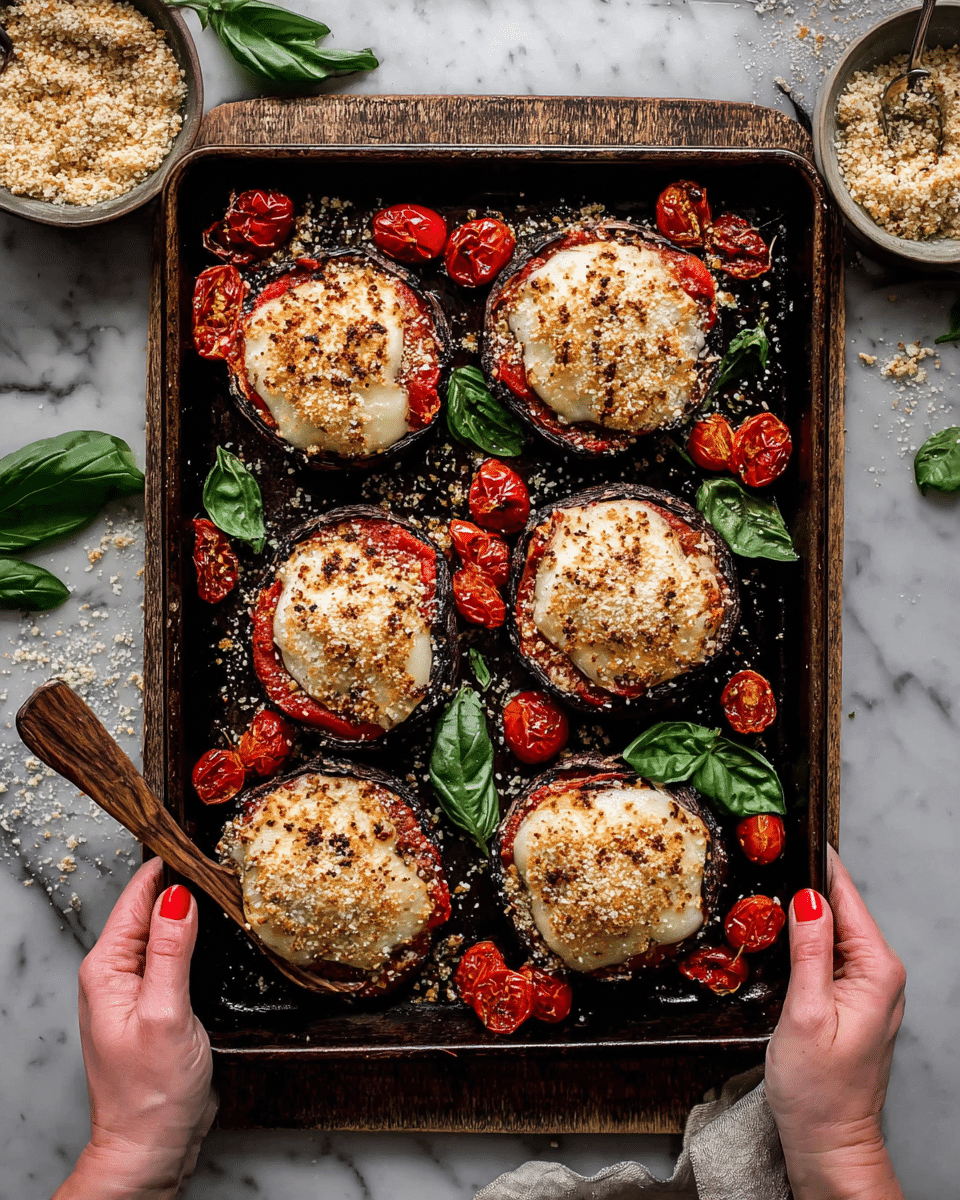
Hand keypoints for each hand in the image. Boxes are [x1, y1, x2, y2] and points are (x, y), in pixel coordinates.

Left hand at [54, 858, 215, 1199]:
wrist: (151, 1149)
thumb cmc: (150, 1094)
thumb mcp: (166, 1014)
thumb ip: (172, 951)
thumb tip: (180, 895)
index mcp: (107, 968)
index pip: (139, 896)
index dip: (171, 867)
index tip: (204, 842)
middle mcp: (117, 973)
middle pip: (153, 908)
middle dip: (187, 884)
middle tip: (229, 860)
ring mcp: (137, 989)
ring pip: (167, 931)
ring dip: (195, 912)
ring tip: (231, 886)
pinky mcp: (158, 1004)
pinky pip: (175, 957)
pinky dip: (197, 940)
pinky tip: (220, 934)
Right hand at [765, 847, 905, 1199]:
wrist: (828, 1143)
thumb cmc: (820, 1091)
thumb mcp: (806, 1014)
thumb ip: (809, 951)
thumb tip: (806, 898)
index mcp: (876, 969)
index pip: (846, 896)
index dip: (817, 862)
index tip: (791, 832)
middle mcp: (878, 972)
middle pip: (838, 907)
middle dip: (802, 883)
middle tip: (761, 856)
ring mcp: (864, 986)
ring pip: (829, 928)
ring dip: (797, 911)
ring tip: (760, 890)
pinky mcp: (847, 998)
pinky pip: (824, 952)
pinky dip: (799, 938)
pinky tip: (773, 935)